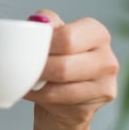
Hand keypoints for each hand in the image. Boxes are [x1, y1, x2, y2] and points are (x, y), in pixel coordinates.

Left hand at [24, 10, 118, 129]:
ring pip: (60, 86)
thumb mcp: (53, 37)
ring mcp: (105, 85)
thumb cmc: (59, 61)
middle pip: (63, 65)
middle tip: (21, 68)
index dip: (42, 45)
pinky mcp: (94, 107)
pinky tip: (33, 91)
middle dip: (37, 68)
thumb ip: (47, 24)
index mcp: (97, 34)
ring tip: (24, 79)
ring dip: (36, 84)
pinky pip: (59, 101)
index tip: (27, 50)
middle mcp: (107, 59)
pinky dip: (39, 96)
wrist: (66, 100)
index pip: (66, 38)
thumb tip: (38, 22)